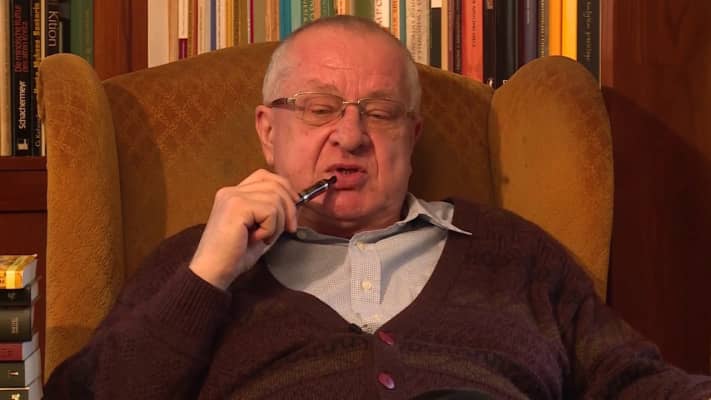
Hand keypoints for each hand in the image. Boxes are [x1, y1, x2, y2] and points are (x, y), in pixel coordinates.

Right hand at [189, 169, 298, 289]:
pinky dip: (270, 228)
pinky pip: (270, 211)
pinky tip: (256, 239)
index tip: (292, 211)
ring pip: (275, 198)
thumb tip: (296, 203)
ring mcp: (232, 196)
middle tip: (290, 229)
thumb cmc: (234, 256)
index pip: (266, 176)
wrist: (212, 272)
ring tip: (264, 237)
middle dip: (290, 207)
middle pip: (275, 184)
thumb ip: (272, 212)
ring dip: (278, 222)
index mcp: (234, 194)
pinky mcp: (237, 206)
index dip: (284, 189)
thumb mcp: (259, 229)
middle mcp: (231, 191)